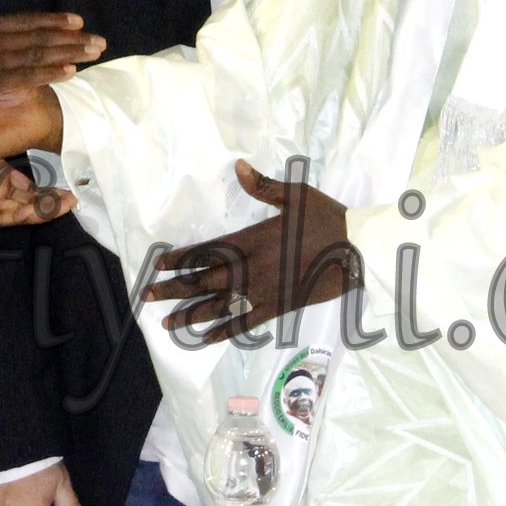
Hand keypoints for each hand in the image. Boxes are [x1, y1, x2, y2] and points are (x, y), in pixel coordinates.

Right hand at [0, 0, 102, 118]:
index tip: (75, 21)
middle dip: (71, 38)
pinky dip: (49, 72)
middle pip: (39, 36)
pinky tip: (71, 72)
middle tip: (100, 41)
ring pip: (39, 53)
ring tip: (96, 53)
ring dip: (69, 52)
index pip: (24, 22)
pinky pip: (25, 76)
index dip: (51, 22)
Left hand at [143, 161, 358, 344]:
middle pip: (204, 281)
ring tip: (166, 324)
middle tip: (146, 296)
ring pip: (219, 305)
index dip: (180, 258)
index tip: (158, 264)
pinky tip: (207, 338)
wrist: (358, 251)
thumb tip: (239, 167)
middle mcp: (252, 268)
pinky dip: (225, 331)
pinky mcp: (279, 307)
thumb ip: (264, 186)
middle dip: (173, 289)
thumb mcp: (297, 196)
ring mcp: (264, 291)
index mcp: (253, 239)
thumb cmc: (328, 219)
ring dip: (191, 314)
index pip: (207, 250)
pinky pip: (246, 323)